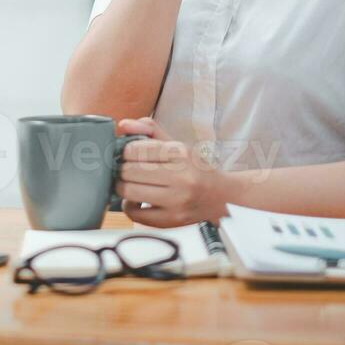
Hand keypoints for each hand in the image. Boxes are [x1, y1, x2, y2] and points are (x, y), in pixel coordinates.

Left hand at [115, 119, 229, 227]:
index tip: (128, 154)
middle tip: (126, 169)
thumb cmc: (197, 169)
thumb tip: (124, 125)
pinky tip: (137, 200)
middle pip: (129, 171)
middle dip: (122, 169)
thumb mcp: (178, 144)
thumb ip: (150, 131)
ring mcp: (177, 200)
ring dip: (123, 187)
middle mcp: (181, 177)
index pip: (135, 150)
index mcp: (180, 153)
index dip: (125, 151)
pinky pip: (135, 214)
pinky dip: (129, 206)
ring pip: (129, 192)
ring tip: (129, 184)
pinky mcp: (172, 219)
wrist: (223, 196)